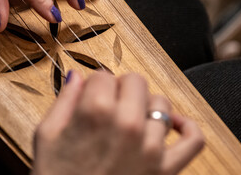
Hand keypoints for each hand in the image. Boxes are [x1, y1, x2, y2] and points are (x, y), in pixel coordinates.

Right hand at [33, 71, 203, 174]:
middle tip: (107, 107)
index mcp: (96, 112)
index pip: (103, 75)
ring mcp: (151, 147)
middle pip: (135, 81)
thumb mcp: (47, 135)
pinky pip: (193, 139)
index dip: (93, 85)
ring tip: (128, 121)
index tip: (89, 97)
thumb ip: (64, 99)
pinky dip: (186, 126)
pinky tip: (170, 123)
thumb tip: (76, 75)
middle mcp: (128, 124)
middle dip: (119, 89)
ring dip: (144, 106)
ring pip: (161, 102)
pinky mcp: (166, 169)